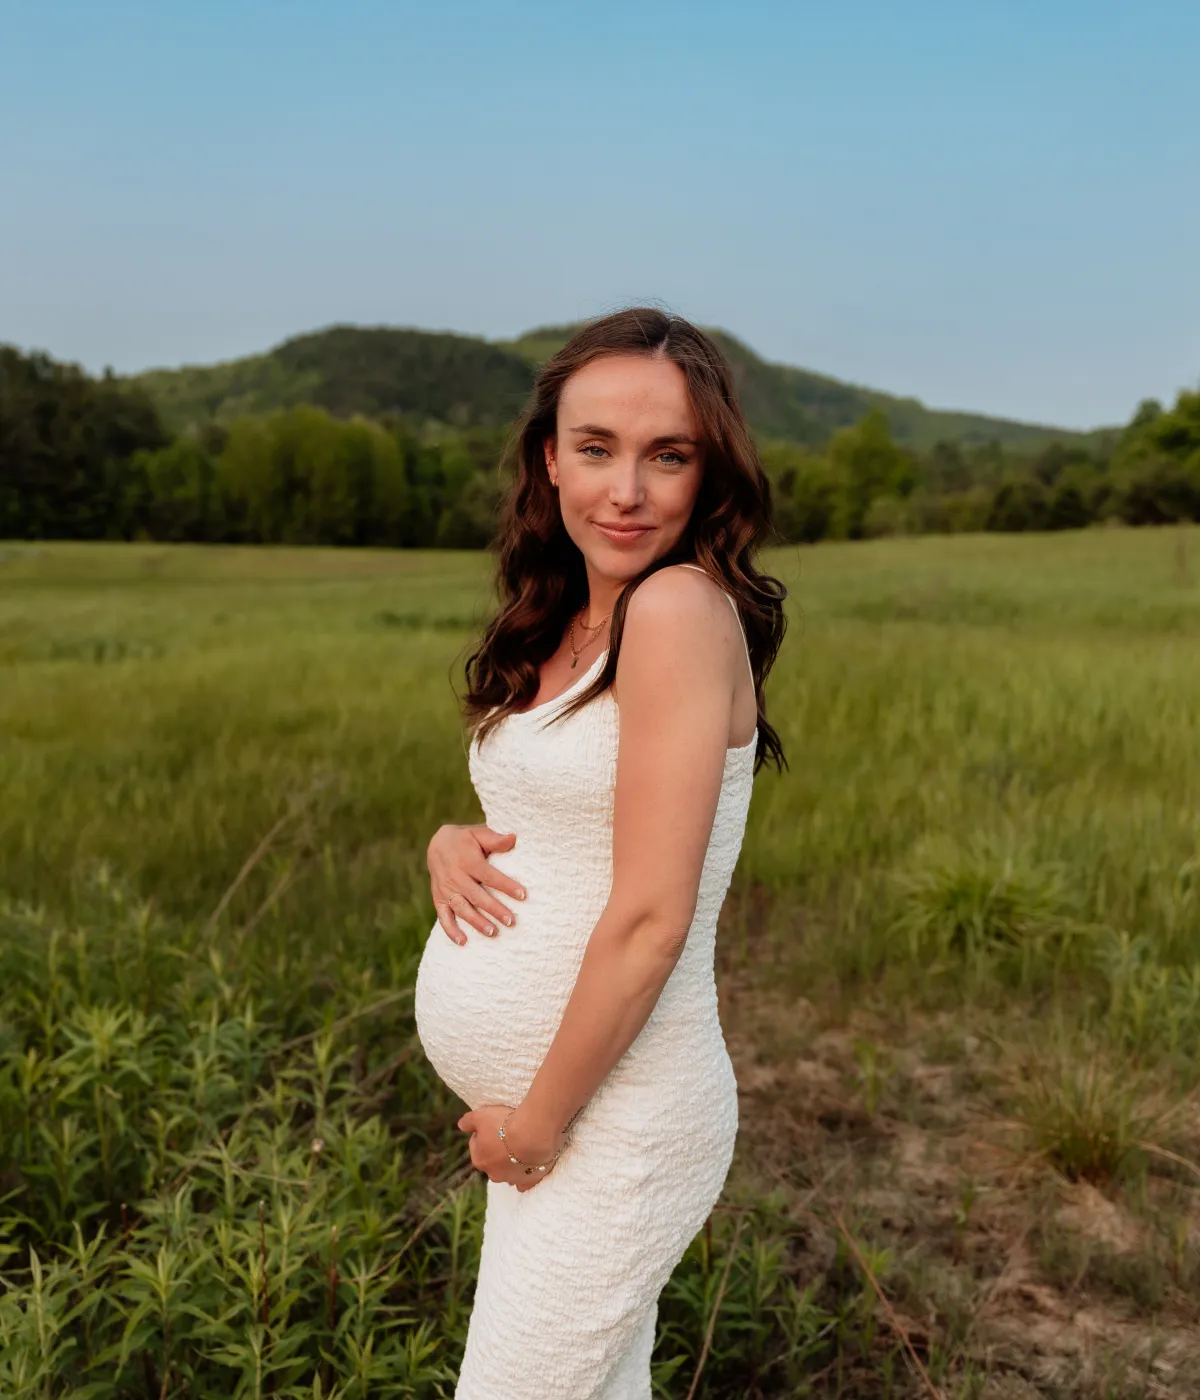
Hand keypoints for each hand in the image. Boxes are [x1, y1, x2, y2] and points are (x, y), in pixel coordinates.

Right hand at [428, 823, 525, 945]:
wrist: (437, 844)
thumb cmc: (465, 840)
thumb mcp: (478, 833)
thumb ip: (495, 839)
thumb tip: (514, 838)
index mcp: (468, 861)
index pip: (489, 876)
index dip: (506, 886)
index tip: (523, 895)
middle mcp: (455, 877)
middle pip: (477, 896)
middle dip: (494, 909)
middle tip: (511, 921)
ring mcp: (445, 889)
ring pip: (461, 908)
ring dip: (476, 921)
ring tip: (493, 932)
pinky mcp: (438, 898)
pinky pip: (443, 916)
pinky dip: (451, 930)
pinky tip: (463, 942)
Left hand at [457, 1103, 562, 1191]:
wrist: (532, 1134)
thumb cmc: (504, 1124)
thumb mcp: (480, 1116)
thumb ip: (468, 1121)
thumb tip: (461, 1125)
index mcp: (479, 1159)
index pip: (476, 1145)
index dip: (483, 1132)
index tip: (492, 1123)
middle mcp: (493, 1174)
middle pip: (491, 1160)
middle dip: (496, 1150)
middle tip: (507, 1134)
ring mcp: (512, 1179)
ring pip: (507, 1172)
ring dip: (511, 1163)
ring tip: (520, 1146)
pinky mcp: (529, 1181)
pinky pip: (525, 1182)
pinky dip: (525, 1176)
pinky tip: (528, 1167)